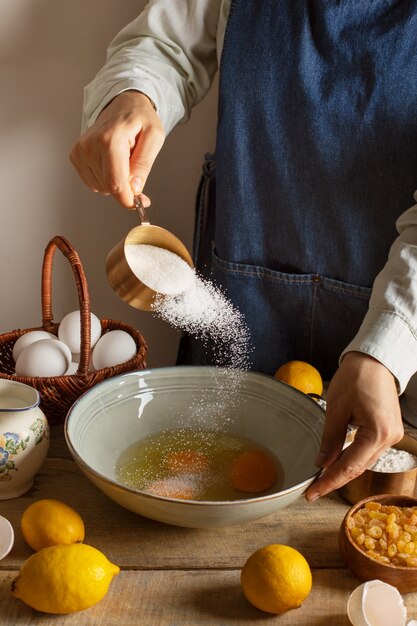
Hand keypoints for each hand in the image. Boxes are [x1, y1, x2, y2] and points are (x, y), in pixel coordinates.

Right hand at [70, 91, 164, 207]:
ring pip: (101, 188)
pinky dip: (105, 178)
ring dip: (115, 181)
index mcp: (110, 139)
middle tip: (135, 171)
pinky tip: (111, 161)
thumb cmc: (140, 119)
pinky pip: (93, 183)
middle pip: (109, 188)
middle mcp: (90, 145)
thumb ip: (144, 164)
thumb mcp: (154, 137)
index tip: (139, 203)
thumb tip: (135, 188)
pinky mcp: (76, 156)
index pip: (115, 183)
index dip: (128, 199)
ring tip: (122, 159)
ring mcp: (80, 151)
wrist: (123, 104)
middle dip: (125, 188)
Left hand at [304, 351, 402, 500]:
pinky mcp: (390, 430)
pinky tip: (338, 460)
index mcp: (377, 432)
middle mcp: (390, 438)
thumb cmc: (356, 377)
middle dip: (335, 478)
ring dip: (344, 467)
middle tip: (313, 489)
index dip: (330, 482)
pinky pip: (370, 450)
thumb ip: (330, 439)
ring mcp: (393, 435)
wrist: (375, 361)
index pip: (350, 466)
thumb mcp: (336, 409)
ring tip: (322, 477)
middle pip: (359, 466)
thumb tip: (321, 463)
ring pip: (365, 460)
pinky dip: (353, 456)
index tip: (313, 493)